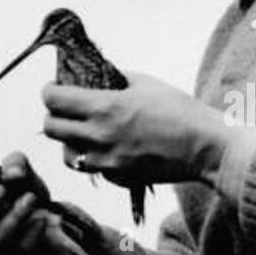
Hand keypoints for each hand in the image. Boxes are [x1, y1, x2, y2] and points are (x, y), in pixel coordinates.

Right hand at [0, 153, 65, 254]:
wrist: (48, 222)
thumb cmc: (22, 193)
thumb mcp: (22, 172)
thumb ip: (17, 165)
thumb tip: (14, 173)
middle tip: (1, 190)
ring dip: (14, 217)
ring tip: (31, 198)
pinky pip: (16, 252)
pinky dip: (31, 234)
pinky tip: (40, 219)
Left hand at [41, 73, 230, 187]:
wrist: (205, 148)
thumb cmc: (181, 111)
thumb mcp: (147, 84)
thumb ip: (116, 79)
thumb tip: (98, 76)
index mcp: (105, 108)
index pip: (53, 100)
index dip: (50, 91)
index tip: (55, 89)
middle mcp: (99, 137)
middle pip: (51, 129)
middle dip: (54, 115)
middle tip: (66, 110)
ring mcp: (106, 162)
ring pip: (66, 155)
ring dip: (70, 141)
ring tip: (84, 132)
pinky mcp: (117, 178)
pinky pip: (92, 168)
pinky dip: (94, 157)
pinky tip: (109, 147)